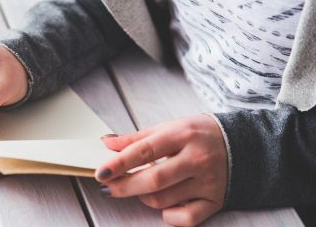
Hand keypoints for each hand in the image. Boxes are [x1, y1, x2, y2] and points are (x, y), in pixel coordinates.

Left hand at [95, 114, 226, 225]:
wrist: (243, 144)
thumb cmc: (198, 134)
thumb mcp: (169, 127)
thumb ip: (137, 138)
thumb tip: (107, 143)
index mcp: (183, 135)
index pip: (144, 150)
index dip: (119, 163)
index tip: (101, 172)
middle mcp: (197, 159)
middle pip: (153, 180)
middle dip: (124, 186)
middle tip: (107, 187)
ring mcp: (208, 182)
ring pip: (164, 200)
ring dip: (143, 197)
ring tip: (141, 187)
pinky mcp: (216, 201)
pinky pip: (185, 219)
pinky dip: (168, 215)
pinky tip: (164, 204)